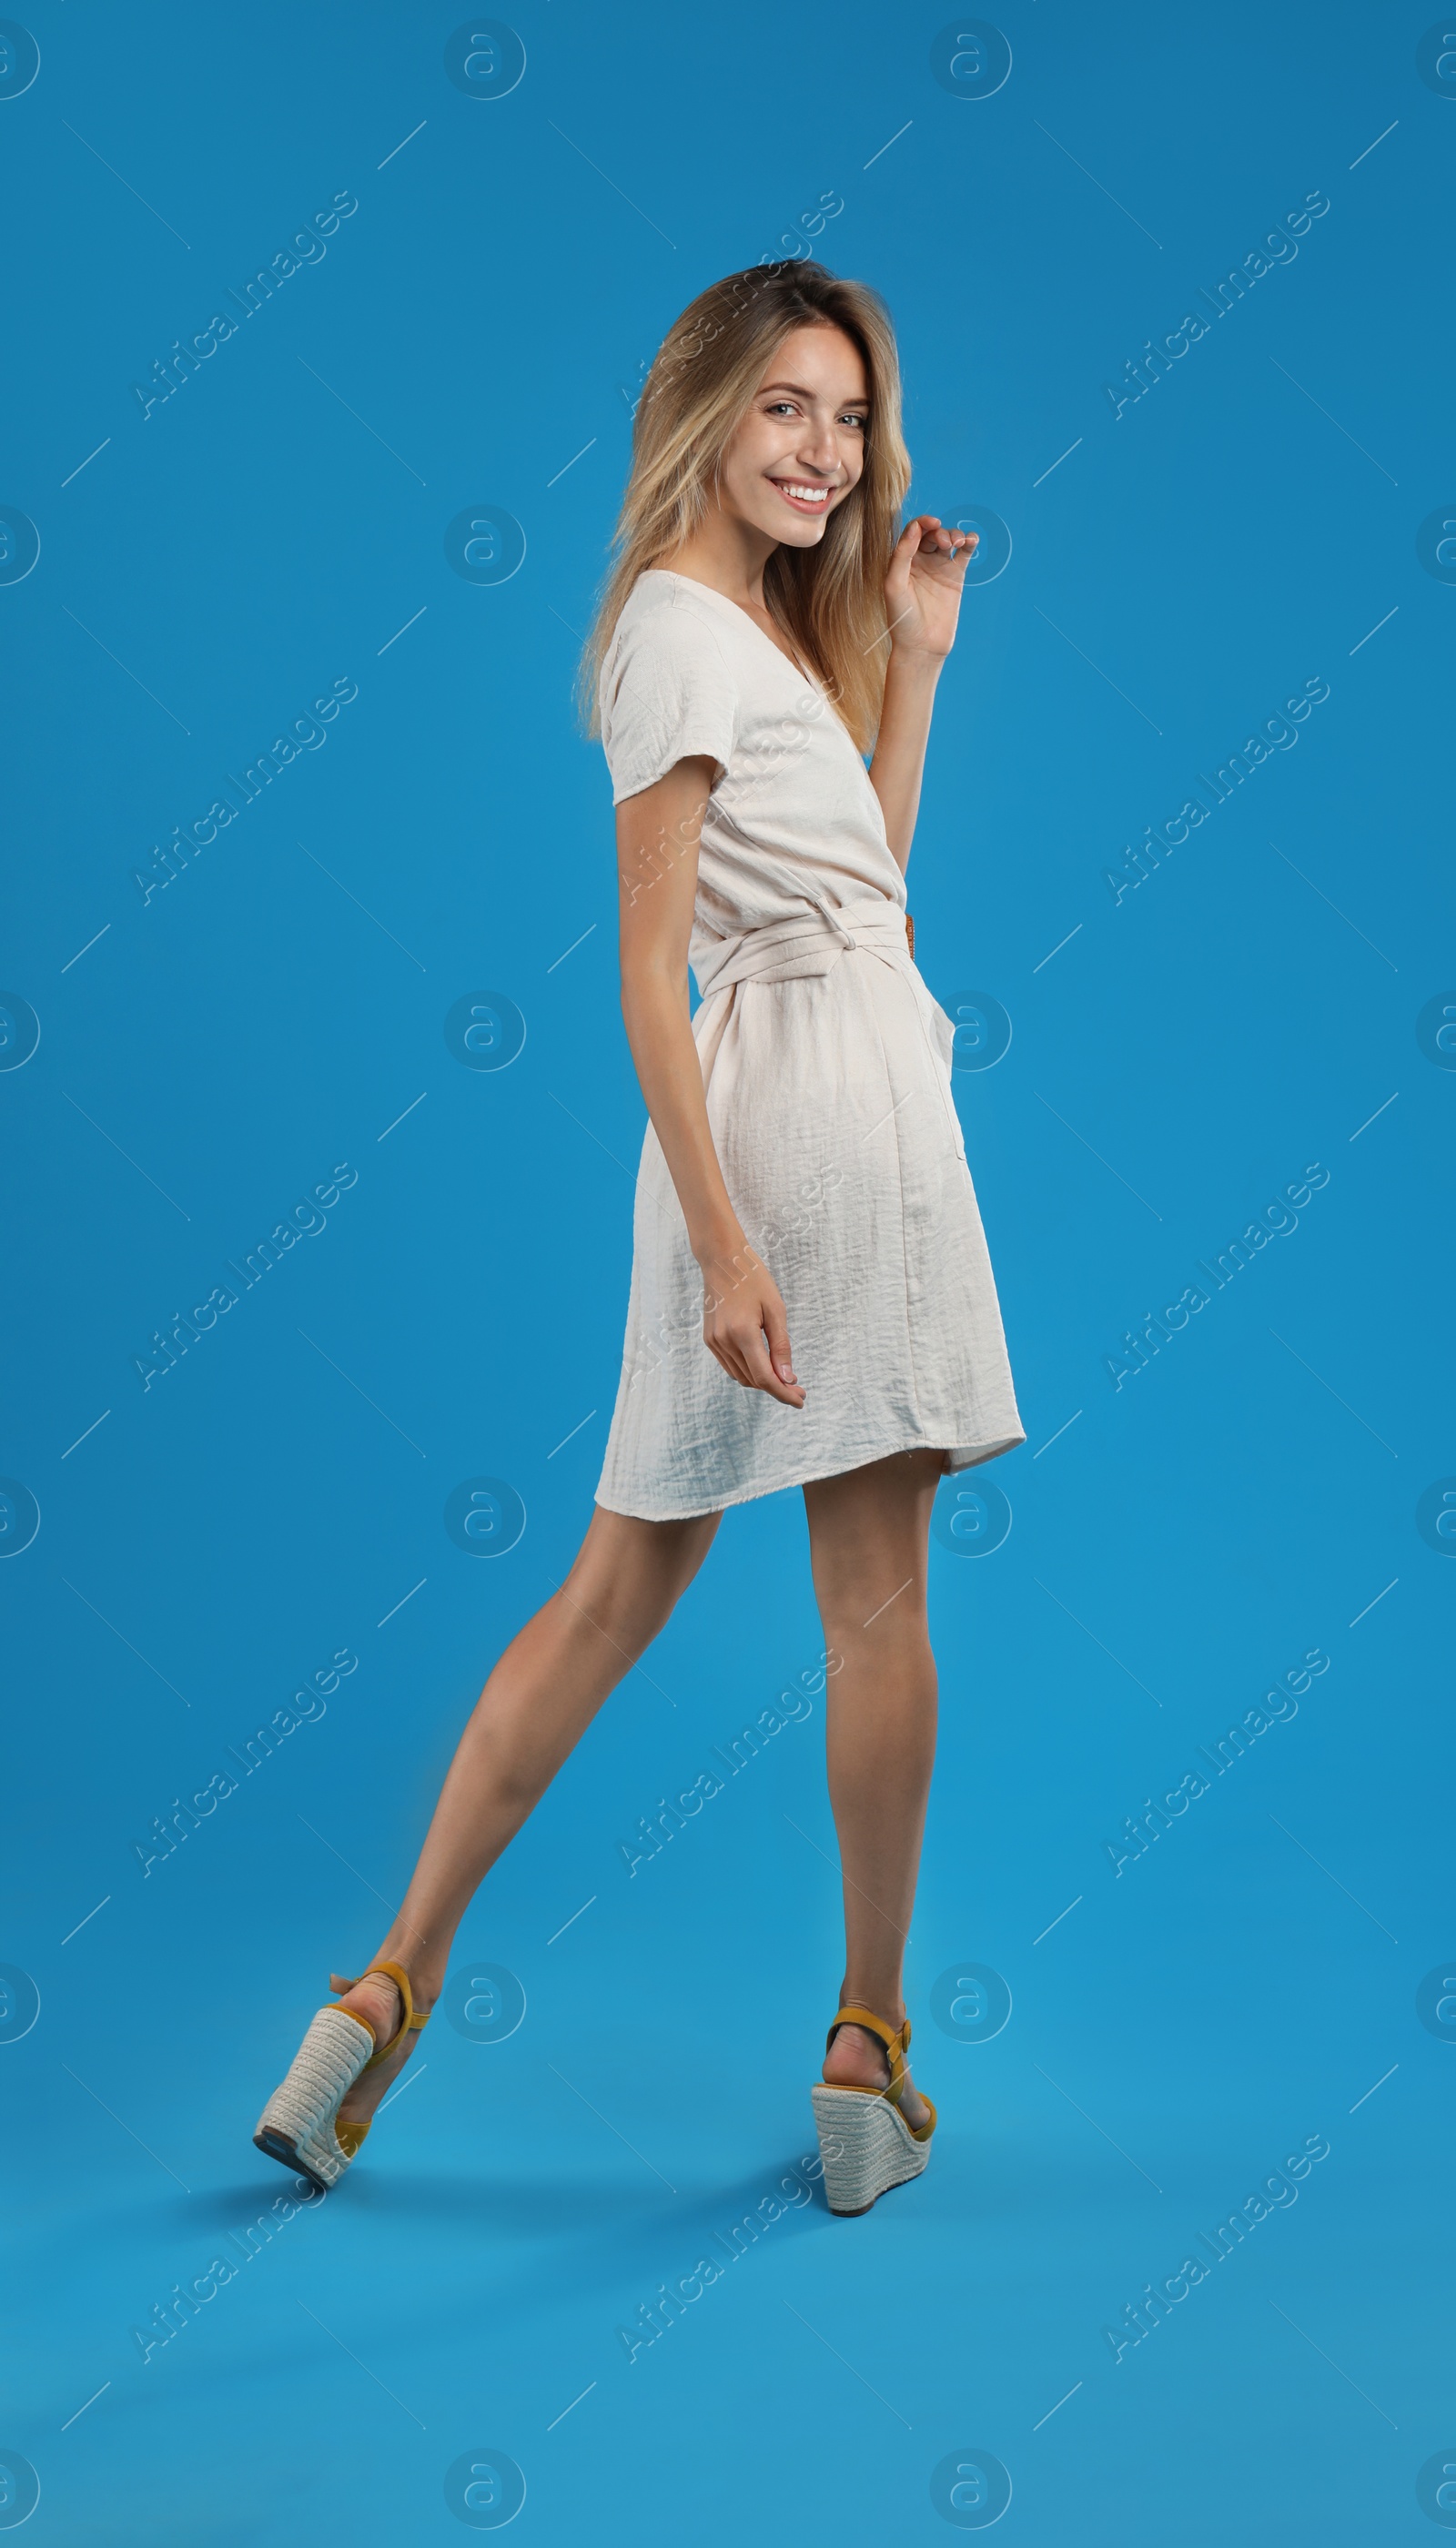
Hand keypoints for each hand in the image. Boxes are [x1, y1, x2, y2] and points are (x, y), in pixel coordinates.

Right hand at [697, 1242, 805, 1405]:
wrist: (722, 1261)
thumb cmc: (754, 1281)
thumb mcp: (776, 1310)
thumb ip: (781, 1346)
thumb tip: (788, 1378)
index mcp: (742, 1333)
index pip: (765, 1377)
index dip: (784, 1393)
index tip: (801, 1400)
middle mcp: (724, 1341)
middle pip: (753, 1380)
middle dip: (777, 1388)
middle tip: (798, 1388)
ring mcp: (713, 1342)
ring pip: (741, 1377)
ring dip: (762, 1382)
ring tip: (783, 1378)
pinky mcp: (709, 1340)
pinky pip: (731, 1366)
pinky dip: (748, 1372)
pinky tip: (763, 1366)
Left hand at [884, 513, 977, 660]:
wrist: (921, 645)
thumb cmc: (902, 618)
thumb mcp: (894, 585)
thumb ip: (902, 555)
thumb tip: (915, 527)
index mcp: (902, 560)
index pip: (913, 531)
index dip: (923, 522)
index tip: (933, 524)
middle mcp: (920, 561)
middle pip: (932, 533)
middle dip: (940, 532)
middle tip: (944, 543)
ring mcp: (939, 568)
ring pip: (949, 540)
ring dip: (955, 534)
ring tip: (958, 543)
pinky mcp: (955, 577)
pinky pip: (964, 554)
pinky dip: (969, 542)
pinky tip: (971, 540)